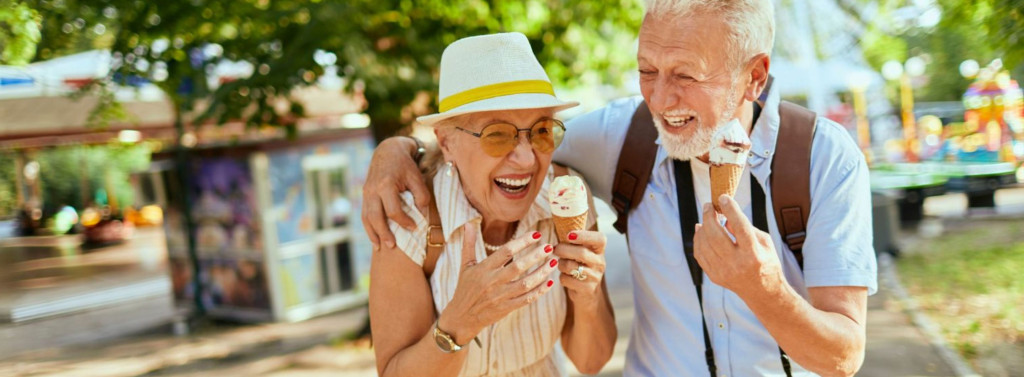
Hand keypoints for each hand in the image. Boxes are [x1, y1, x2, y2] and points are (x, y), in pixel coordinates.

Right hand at [361, 137, 430, 250]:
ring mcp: (366, 193)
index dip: (404, 221)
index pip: (393, 210)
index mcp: (386, 184)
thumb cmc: (405, 165)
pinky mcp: (364, 195)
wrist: (387, 151)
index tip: (415, 228)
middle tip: (393, 246)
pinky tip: (374, 239)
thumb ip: (421, 195)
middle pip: (375, 217)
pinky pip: (364, 214)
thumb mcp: (417, 177)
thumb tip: (421, 214)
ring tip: (381, 247)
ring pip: (366, 217)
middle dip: (384, 233)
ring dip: (373, 234)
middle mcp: (372, 190)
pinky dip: (368, 228)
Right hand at [438, 225, 558, 344]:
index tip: (536, 234)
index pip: (506, 251)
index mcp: (483, 269)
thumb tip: (469, 223)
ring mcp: (500, 296)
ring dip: (542, 272)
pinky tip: (550, 282)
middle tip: (549, 247)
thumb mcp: (465, 266)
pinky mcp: (506, 308)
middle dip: (535, 256)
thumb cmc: (464, 288)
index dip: (522, 242)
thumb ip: (469, 244)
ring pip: (525, 283)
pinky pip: (526, 299)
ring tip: (554, 262)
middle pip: (518, 267)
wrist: (461, 317)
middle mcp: (492, 282)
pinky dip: (539, 291)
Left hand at [553, 230, 606, 308]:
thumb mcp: (582, 251)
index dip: (584, 235)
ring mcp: (595, 277)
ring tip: (561, 264)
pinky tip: (566, 276)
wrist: (587, 292)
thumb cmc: (580, 265)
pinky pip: (566, 280)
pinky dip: (562, 277)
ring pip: (571, 266)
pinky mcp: (587, 289)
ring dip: (560, 264)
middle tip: (554, 249)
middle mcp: (600, 262)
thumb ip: (574, 240)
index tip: (569, 235)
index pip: (600, 239)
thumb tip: (559, 224)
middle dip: (563, 249)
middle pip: (581, 252)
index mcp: (599, 250)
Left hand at [693, 195, 782, 296]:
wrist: (763, 292)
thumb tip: (724, 216)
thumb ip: (746, 228)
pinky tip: (701, 230)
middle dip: (709, 216)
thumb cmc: (766, 261)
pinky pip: (700, 254)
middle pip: (715, 235)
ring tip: (706, 217)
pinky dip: (698, 240)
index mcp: (754, 254)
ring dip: (702, 226)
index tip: (723, 197)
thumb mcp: (764, 242)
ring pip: (704, 244)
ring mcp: (724, 272)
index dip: (730, 209)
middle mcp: (738, 264)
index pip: (740, 227)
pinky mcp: (714, 276)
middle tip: (708, 205)